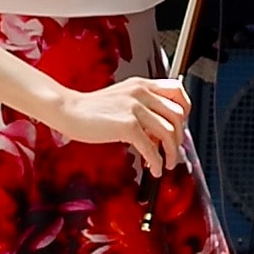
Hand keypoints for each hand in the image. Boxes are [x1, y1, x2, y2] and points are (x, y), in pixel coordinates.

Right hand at [50, 76, 190, 177]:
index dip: (185, 110)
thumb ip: (142, 107)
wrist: (68, 110)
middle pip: (178, 114)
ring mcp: (134, 108)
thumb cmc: (91, 109)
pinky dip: (156, 162)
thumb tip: (160, 130)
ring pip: (169, 132)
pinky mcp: (127, 125)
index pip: (177, 90)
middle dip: (180, 137)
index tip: (180, 126)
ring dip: (172, 153)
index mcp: (141, 85)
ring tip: (166, 164)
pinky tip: (153, 168)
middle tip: (173, 150)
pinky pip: (151, 148)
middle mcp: (141, 93)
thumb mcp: (122, 98)